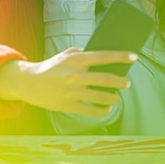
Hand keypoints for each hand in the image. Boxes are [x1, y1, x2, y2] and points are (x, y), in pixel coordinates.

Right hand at [0, 47, 136, 115]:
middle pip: (106, 79)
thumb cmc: (52, 67)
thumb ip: (83, 53)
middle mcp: (76, 75)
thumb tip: (103, 57)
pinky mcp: (69, 105)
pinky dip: (102, 110)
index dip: (121, 56)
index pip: (104, 56)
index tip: (134, 57)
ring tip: (118, 97)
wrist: (30, 82)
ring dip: (114, 97)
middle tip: (127, 82)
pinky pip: (91, 110)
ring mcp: (72, 92)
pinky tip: (107, 108)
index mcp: (77, 59)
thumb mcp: (66, 54)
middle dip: (121, 81)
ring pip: (101, 97)